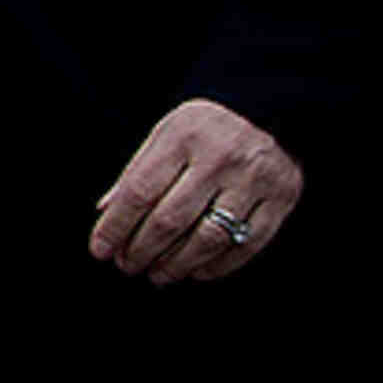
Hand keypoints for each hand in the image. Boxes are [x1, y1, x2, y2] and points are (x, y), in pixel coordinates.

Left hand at [89, 97, 304, 284]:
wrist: (265, 108)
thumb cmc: (203, 127)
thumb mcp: (163, 135)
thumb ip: (137, 172)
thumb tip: (106, 213)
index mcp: (182, 137)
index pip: (139, 191)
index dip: (116, 226)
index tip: (100, 249)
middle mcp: (220, 158)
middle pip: (171, 220)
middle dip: (142, 250)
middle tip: (127, 265)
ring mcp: (254, 179)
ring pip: (209, 238)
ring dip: (177, 264)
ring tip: (158, 274)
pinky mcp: (282, 197)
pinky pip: (247, 244)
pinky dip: (218, 265)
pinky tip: (196, 271)